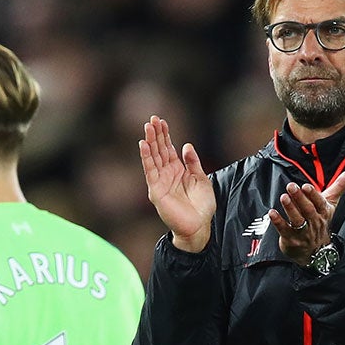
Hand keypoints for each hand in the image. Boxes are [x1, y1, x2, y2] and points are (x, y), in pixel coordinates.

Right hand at [139, 115, 216, 253]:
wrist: (199, 226)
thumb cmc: (201, 206)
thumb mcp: (201, 178)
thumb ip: (193, 162)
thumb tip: (186, 145)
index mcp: (177, 170)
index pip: (168, 148)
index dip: (164, 134)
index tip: (161, 120)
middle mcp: (166, 174)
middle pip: (159, 150)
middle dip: (155, 134)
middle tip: (152, 119)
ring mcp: (160, 182)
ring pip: (153, 158)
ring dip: (149, 142)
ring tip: (147, 127)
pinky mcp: (156, 191)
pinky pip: (150, 171)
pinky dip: (146, 158)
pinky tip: (143, 145)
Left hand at [269, 171, 344, 265]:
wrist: (316, 253)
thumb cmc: (320, 221)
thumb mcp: (331, 203)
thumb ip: (340, 185)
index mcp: (323, 212)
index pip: (319, 203)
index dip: (313, 195)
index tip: (306, 186)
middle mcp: (314, 222)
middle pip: (308, 210)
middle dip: (300, 198)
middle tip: (291, 186)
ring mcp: (303, 232)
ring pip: (297, 220)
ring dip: (290, 208)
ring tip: (284, 197)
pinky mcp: (291, 239)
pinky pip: (284, 230)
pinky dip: (278, 222)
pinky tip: (272, 213)